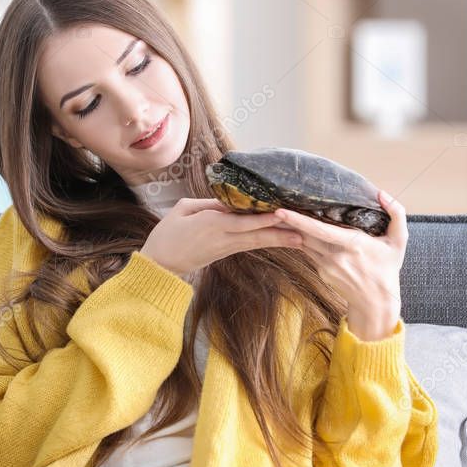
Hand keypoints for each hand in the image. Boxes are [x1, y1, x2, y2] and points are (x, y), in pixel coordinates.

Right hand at [139, 198, 304, 278]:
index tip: (284, 215)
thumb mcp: (182, 210)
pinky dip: (265, 241)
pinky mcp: (225, 253)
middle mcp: (223, 238)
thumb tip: (228, 201)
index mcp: (211, 226)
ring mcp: (225, 248)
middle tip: (306, 232)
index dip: (264, 219)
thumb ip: (206, 204)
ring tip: (301, 239)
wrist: (160, 265)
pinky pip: (249, 245)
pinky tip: (280, 240)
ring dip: (279, 240)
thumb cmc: (167, 234)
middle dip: (282, 233)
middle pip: (257, 235)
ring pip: (256, 242)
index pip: (243, 222)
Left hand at [273, 190, 406, 340]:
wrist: (376, 302)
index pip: (320, 230)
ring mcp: (325, 265)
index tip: (281, 211)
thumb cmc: (387, 269)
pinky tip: (292, 228)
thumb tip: (382, 193)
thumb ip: (396, 214)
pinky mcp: (320, 270)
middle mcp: (334, 255)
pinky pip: (308, 250)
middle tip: (269, 203)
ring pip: (303, 242)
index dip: (299, 220)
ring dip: (290, 229)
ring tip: (277, 212)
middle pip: (305, 234)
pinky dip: (300, 239)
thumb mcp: (399, 241)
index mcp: (352, 245)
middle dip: (287, 220)